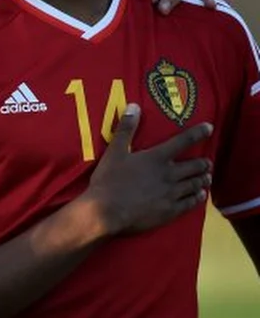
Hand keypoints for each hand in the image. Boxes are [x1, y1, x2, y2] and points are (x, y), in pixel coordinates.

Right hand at [82, 104, 212, 235]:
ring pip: (195, 184)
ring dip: (203, 179)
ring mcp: (172, 194)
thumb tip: (134, 106)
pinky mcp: (170, 211)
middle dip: (203, 163)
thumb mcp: (114, 152)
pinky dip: (197, 197)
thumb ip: (126, 129)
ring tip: (206, 178)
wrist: (106, 212)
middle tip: (207, 162)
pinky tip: (200, 196)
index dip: (198, 133)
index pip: (183, 141)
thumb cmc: (108, 180)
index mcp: (157, 158)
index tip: (209, 128)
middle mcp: (169, 175)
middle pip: (195, 166)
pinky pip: (190, 203)